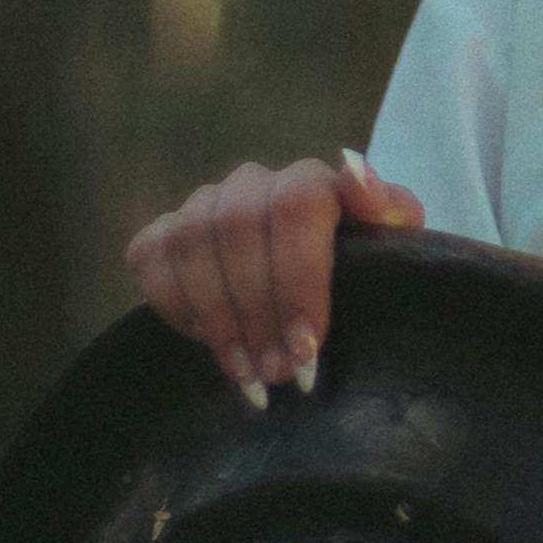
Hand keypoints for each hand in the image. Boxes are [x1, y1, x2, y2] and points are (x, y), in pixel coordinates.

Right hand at [123, 151, 423, 407]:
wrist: (324, 292)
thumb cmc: (365, 275)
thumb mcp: (393, 251)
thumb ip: (387, 209)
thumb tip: (355, 169)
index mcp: (311, 182)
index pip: (294, 207)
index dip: (297, 278)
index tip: (308, 347)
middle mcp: (252, 184)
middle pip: (237, 228)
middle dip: (258, 312)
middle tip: (279, 373)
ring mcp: (203, 206)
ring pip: (190, 243)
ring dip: (217, 317)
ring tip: (248, 373)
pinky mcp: (163, 234)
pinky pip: (148, 257)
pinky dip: (174, 305)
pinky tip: (208, 343)